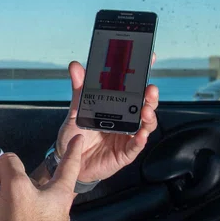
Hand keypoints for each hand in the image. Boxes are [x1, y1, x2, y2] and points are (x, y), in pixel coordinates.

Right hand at [0, 135, 84, 220]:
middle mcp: (59, 212)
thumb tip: (8, 160)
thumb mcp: (15, 187)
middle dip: (18, 183)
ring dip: (9, 202)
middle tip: (1, 188)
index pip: (69, 165)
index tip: (80, 138)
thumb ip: (11, 167)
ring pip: (28, 205)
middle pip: (40, 187)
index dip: (72, 149)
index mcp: (60, 195)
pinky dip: (8, 219)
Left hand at [56, 59, 158, 183]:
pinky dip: (140, 140)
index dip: (144, 74)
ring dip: (149, 117)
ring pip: (146, 124)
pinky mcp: (125, 153)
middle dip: (150, 96)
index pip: (134, 88)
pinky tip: (140, 135)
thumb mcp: (76, 111)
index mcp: (117, 106)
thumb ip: (79, 89)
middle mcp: (126, 119)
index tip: (151, 59)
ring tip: (146, 111)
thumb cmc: (75, 135)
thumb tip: (76, 66)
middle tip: (150, 90)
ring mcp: (127, 136)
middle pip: (145, 105)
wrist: (69, 161)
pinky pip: (136, 146)